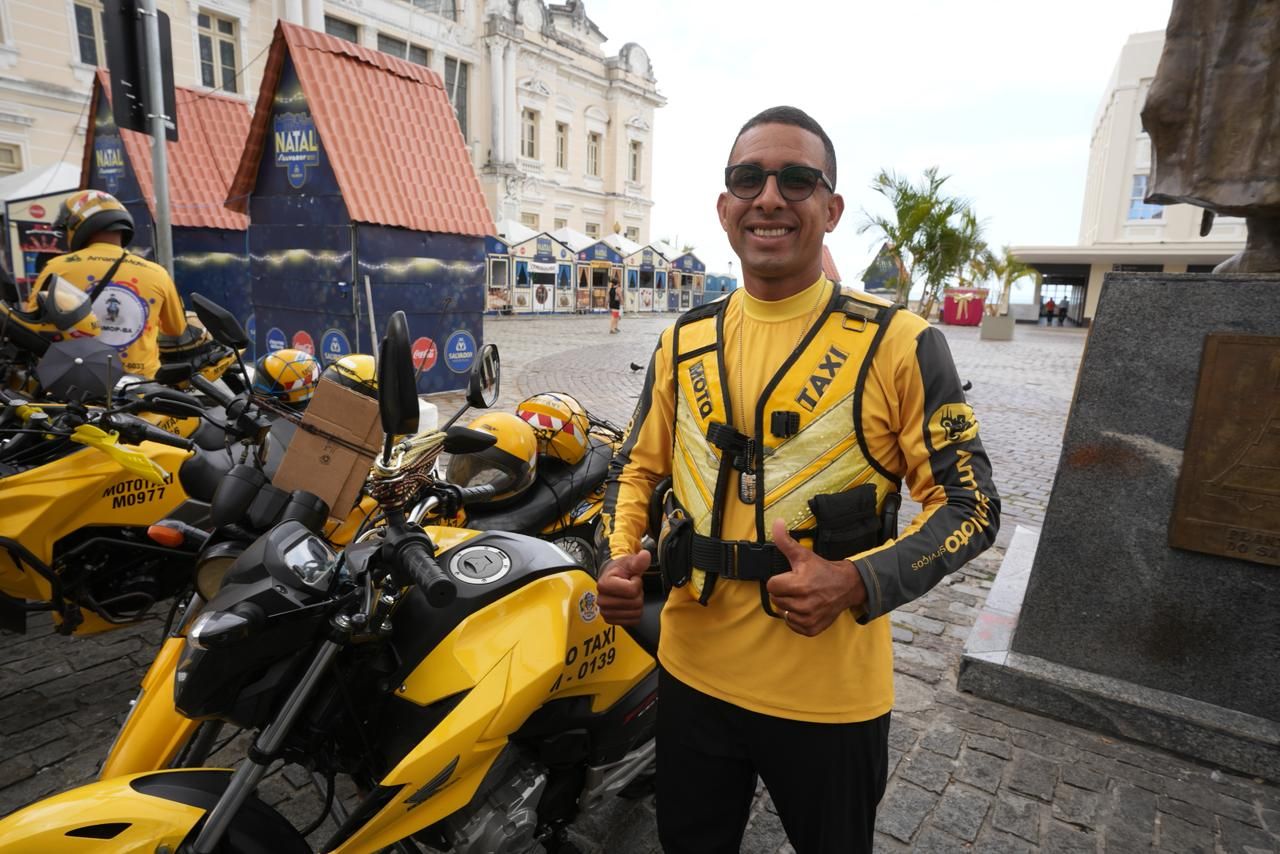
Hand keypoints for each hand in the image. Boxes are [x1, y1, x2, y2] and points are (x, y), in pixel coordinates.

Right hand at [596, 551, 650, 625]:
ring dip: (637, 604)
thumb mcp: (629, 563)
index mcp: (604, 585)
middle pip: (634, 603)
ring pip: (635, 613)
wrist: (612, 579)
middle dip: (638, 594)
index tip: (631, 578)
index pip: (632, 590)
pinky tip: (628, 604)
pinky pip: (633, 621)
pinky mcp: (611, 621)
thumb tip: (645, 555)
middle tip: (631, 587)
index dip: (637, 583)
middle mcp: (601, 601)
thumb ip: (638, 561)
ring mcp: (605, 612)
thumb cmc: (620, 571)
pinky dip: (635, 613)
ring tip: (629, 595)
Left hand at [766, 519, 866, 635]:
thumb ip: (785, 541)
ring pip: (783, 613)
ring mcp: (808, 618)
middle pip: (776, 600)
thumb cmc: (823, 570)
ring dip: (789, 606)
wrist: (848, 586)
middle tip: (796, 587)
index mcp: (799, 585)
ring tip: (801, 597)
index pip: (771, 587)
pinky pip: (792, 625)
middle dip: (783, 592)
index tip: (789, 578)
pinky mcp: (812, 628)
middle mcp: (804, 604)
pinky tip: (805, 608)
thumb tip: (776, 523)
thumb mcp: (803, 555)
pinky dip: (796, 618)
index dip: (778, 581)